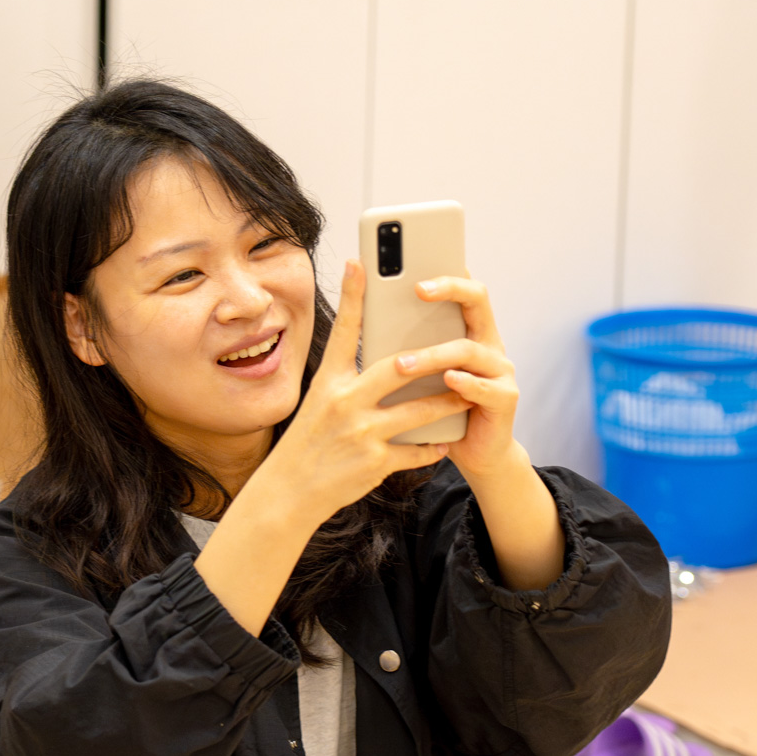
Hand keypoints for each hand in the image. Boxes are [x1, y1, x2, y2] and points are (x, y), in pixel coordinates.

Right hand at [259, 259, 470, 526]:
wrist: (289, 493)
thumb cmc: (308, 443)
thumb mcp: (318, 402)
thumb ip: (346, 378)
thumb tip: (376, 353)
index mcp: (328, 382)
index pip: (343, 331)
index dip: (352, 295)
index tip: (361, 262)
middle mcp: (344, 403)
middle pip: (398, 369)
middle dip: (433, 358)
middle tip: (459, 347)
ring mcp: (362, 433)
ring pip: (419, 411)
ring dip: (448, 403)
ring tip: (467, 395)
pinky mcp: (375, 463)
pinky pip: (416, 450)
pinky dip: (433, 446)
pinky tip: (445, 441)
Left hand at [397, 274, 521, 481]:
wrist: (474, 453)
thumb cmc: (438, 411)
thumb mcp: (419, 375)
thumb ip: (406, 348)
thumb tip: (362, 318)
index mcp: (468, 331)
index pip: (460, 288)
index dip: (442, 272)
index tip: (412, 264)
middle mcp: (489, 343)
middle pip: (477, 300)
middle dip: (449, 289)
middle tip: (418, 289)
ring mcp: (501, 370)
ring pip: (469, 349)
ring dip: (435, 353)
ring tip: (404, 362)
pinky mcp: (506, 398)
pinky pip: (485, 386)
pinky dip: (465, 382)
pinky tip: (449, 380)